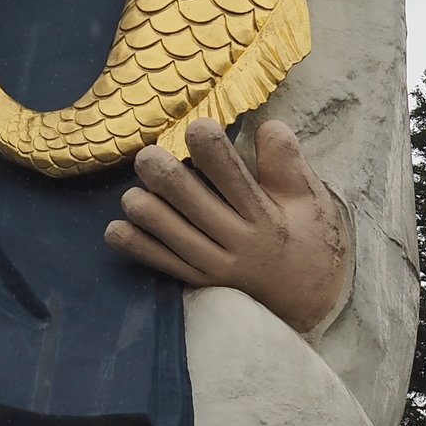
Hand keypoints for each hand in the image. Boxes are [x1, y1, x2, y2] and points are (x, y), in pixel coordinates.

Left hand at [105, 118, 349, 333]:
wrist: (310, 301)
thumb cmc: (308, 239)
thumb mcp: (311, 200)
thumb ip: (288, 163)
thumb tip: (268, 125)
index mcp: (266, 217)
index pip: (235, 179)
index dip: (213, 151)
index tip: (196, 126)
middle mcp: (238, 242)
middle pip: (194, 205)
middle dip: (165, 177)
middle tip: (146, 156)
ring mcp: (215, 265)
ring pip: (172, 236)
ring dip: (146, 211)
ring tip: (132, 193)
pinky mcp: (198, 281)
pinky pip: (163, 263)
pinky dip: (136, 246)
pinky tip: (115, 228)